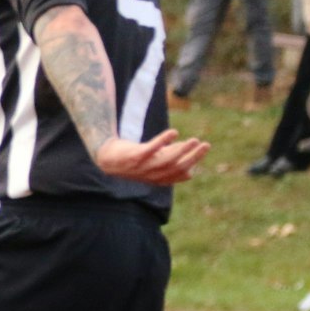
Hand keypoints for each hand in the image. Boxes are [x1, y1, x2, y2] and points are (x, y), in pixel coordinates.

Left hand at [95, 129, 209, 185]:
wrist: (104, 160)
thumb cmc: (132, 160)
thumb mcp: (152, 163)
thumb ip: (169, 162)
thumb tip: (189, 168)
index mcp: (157, 178)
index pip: (179, 173)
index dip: (193, 161)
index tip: (204, 148)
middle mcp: (151, 175)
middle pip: (176, 167)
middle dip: (193, 156)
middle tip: (205, 144)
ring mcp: (142, 167)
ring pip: (166, 161)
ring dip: (182, 150)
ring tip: (194, 140)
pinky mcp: (134, 156)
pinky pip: (151, 150)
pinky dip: (163, 141)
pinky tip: (174, 132)